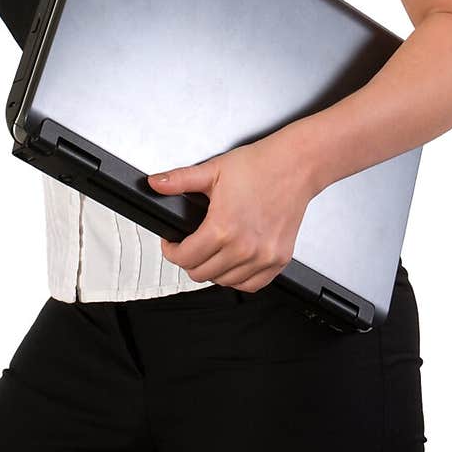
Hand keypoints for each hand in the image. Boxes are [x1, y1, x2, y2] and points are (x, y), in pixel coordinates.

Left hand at [146, 128, 314, 291]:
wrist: (296, 165)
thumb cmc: (260, 166)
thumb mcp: (213, 169)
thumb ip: (179, 180)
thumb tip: (155, 183)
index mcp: (223, 228)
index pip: (185, 258)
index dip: (171, 251)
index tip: (172, 243)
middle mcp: (244, 248)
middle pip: (201, 274)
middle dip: (189, 261)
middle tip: (190, 245)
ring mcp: (263, 257)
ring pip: (224, 282)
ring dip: (213, 270)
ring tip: (211, 252)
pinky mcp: (279, 260)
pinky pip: (252, 285)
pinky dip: (238, 279)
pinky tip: (233, 263)